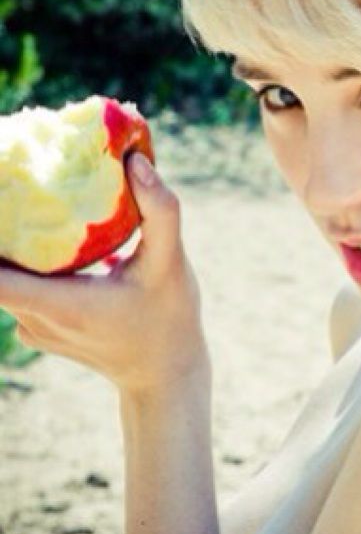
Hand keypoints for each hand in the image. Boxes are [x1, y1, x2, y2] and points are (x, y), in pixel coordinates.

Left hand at [0, 153, 210, 396]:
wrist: (165, 373)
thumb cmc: (170, 318)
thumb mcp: (171, 263)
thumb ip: (159, 211)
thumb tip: (135, 160)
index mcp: (61, 303)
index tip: (3, 196)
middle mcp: (36, 319)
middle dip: (4, 228)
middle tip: (15, 186)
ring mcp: (33, 328)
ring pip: (4, 278)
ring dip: (11, 243)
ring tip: (25, 204)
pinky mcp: (38, 330)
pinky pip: (17, 289)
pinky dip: (23, 264)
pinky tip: (49, 243)